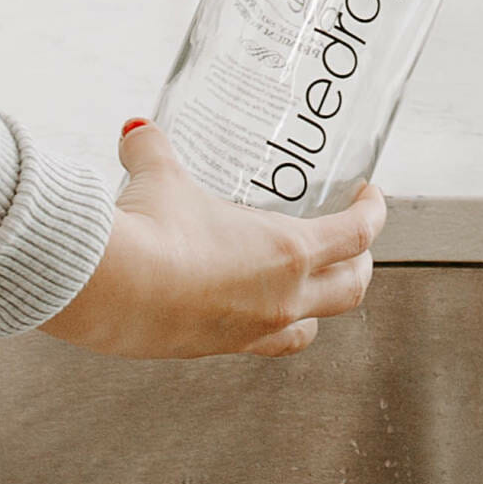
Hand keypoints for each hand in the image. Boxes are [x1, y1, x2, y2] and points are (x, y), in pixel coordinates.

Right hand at [39, 119, 382, 357]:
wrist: (109, 289)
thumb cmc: (151, 234)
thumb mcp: (160, 179)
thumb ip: (153, 152)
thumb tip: (137, 133)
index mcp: (289, 252)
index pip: (357, 234)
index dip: (373, 212)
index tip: (370, 196)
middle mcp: (282, 297)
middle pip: (350, 289)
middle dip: (359, 266)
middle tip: (355, 247)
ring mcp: (252, 330)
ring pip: (309, 327)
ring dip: (319, 307)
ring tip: (313, 288)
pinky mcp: (215, 349)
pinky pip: (261, 345)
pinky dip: (266, 328)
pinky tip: (247, 311)